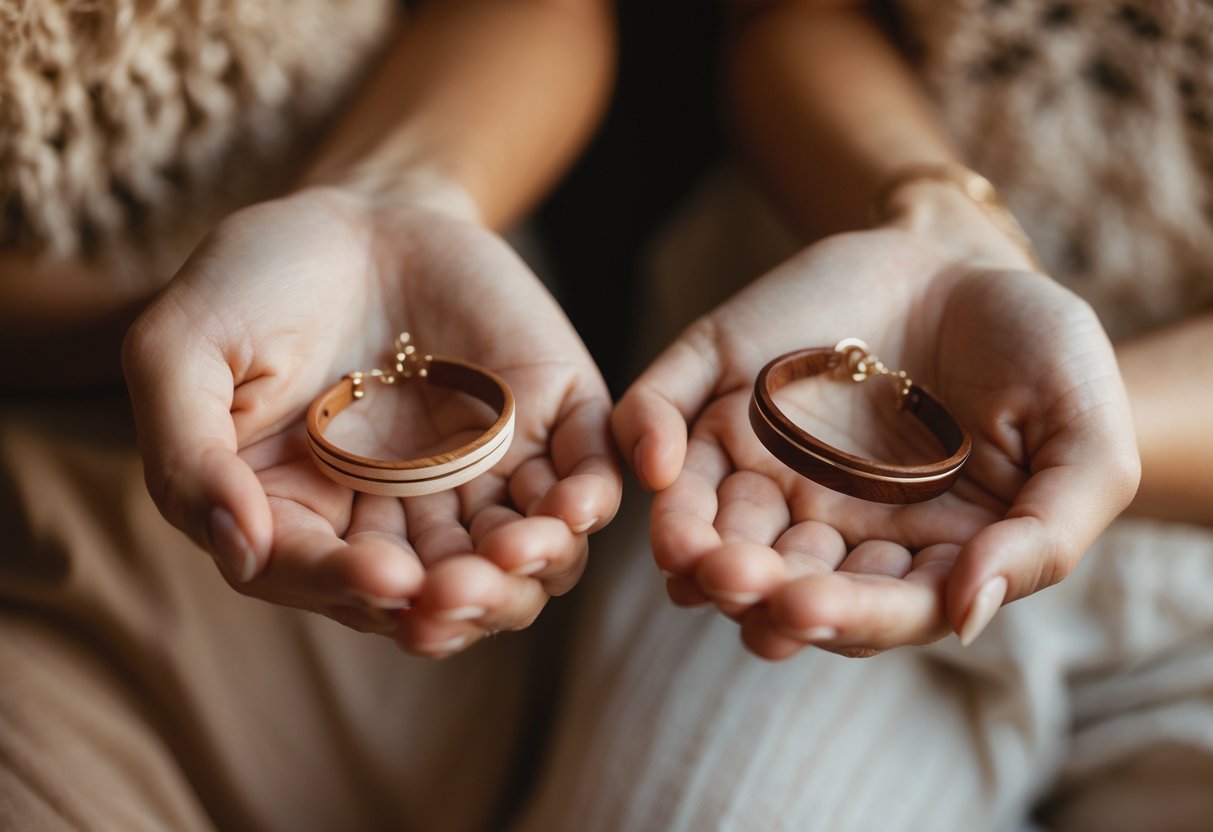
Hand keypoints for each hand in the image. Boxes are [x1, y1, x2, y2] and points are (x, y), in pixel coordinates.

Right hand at [124, 183, 620, 656]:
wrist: (354, 210)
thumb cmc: (256, 284)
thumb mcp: (183, 353)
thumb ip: (188, 454)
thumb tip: (236, 550)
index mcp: (310, 519)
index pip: (334, 579)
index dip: (359, 587)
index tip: (386, 576)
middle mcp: (401, 517)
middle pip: (442, 594)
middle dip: (460, 600)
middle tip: (467, 588)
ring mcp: (480, 474)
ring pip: (521, 557)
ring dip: (530, 568)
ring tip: (529, 547)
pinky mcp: (546, 423)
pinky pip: (581, 477)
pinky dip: (589, 499)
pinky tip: (580, 506)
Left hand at [612, 218, 1138, 658]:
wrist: (975, 259)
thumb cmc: (1039, 357)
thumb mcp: (1084, 445)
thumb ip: (1044, 537)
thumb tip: (968, 612)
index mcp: (907, 548)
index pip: (869, 603)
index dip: (841, 613)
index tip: (809, 609)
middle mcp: (823, 517)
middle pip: (776, 573)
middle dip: (751, 586)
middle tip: (732, 581)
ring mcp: (762, 453)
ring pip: (710, 513)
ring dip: (689, 539)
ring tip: (683, 551)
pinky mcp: (717, 384)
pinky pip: (665, 414)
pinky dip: (648, 437)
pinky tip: (656, 461)